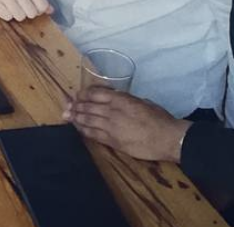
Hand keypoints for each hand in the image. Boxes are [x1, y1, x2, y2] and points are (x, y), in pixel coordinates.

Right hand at [0, 0, 51, 20]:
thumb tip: (51, 11)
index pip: (42, 5)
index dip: (36, 10)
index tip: (28, 6)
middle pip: (31, 13)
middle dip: (25, 14)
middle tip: (16, 6)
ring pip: (19, 16)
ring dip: (13, 15)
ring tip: (7, 6)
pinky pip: (6, 16)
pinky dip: (3, 14)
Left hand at [64, 88, 189, 162]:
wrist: (167, 138)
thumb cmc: (159, 118)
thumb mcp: (142, 101)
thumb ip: (127, 100)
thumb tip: (119, 99)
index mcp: (120, 99)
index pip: (95, 93)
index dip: (84, 94)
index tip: (77, 94)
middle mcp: (112, 111)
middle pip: (88, 106)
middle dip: (75, 105)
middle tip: (66, 104)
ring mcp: (111, 127)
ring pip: (88, 120)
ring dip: (76, 117)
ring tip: (67, 115)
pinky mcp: (113, 142)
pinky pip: (94, 135)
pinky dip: (84, 130)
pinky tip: (78, 128)